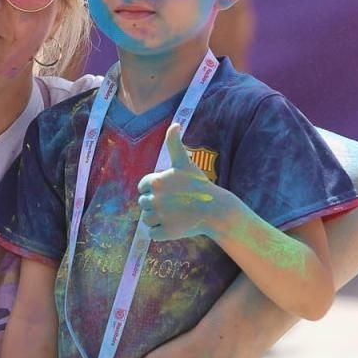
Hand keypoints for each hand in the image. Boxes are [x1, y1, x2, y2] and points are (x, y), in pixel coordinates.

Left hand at [136, 123, 238, 241]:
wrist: (215, 209)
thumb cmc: (198, 184)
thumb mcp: (184, 162)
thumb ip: (174, 143)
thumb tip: (175, 123)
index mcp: (155, 181)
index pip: (142, 187)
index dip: (154, 188)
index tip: (169, 190)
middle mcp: (153, 199)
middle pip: (144, 203)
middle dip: (156, 203)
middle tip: (174, 202)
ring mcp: (159, 217)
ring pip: (147, 219)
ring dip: (158, 218)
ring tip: (175, 213)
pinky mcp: (165, 232)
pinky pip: (153, 233)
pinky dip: (161, 231)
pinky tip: (175, 224)